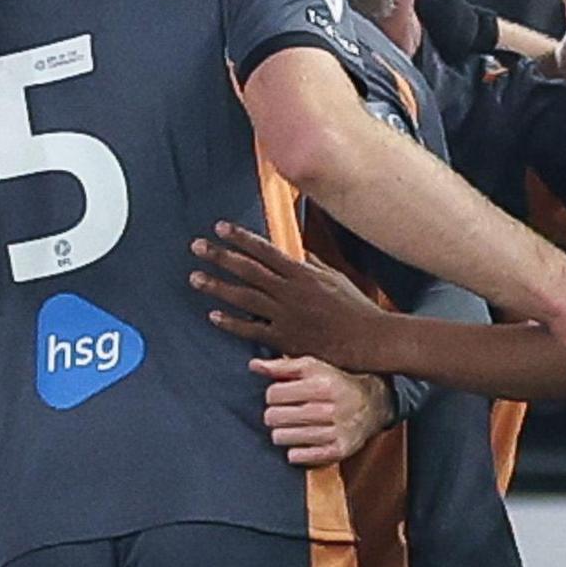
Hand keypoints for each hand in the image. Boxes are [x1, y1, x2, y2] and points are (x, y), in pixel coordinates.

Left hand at [190, 222, 386, 365]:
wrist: (370, 339)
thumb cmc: (356, 308)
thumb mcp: (336, 278)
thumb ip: (313, 265)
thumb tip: (297, 253)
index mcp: (302, 272)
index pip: (265, 250)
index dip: (240, 238)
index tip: (219, 228)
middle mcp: (291, 290)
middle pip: (249, 270)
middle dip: (221, 256)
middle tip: (196, 246)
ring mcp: (287, 314)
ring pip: (245, 297)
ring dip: (218, 286)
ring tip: (195, 278)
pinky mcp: (286, 338)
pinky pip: (253, 329)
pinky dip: (232, 323)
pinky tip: (213, 316)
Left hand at [254, 355, 393, 467]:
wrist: (372, 405)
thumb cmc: (335, 383)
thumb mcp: (313, 367)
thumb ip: (281, 366)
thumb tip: (253, 365)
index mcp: (322, 385)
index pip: (273, 394)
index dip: (273, 394)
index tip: (283, 395)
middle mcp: (329, 409)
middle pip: (273, 417)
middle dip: (275, 414)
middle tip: (286, 412)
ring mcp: (334, 432)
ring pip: (282, 437)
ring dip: (283, 432)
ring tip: (294, 425)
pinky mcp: (337, 451)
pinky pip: (297, 456)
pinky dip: (295, 450)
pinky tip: (303, 440)